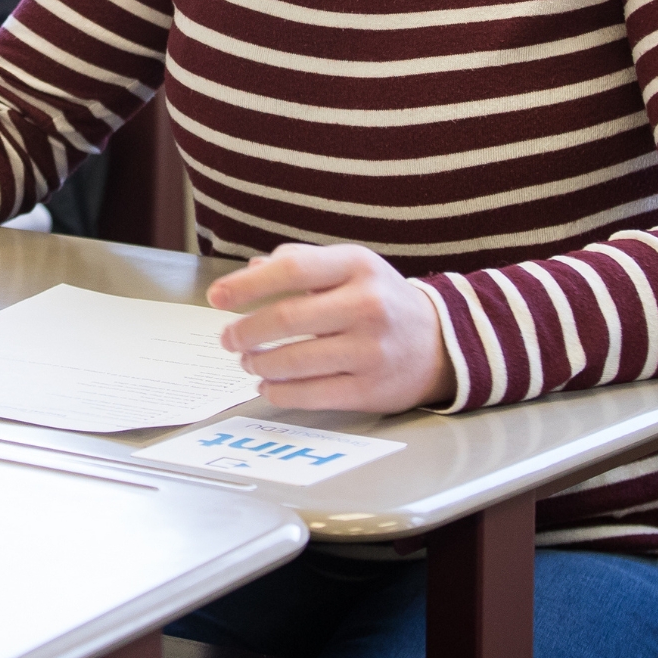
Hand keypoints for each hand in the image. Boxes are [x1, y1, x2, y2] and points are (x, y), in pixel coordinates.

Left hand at [207, 242, 452, 414]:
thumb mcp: (349, 267)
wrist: (440, 343)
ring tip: (249, 360)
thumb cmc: (380, 300)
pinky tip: (268, 384)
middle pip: (286, 317)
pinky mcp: (370, 389)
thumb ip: (300, 263)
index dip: (246, 284)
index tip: (217, 297)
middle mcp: (367, 305)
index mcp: (357, 265)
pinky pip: (311, 394)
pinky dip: (279, 391)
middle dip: (245, 331)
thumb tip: (249, 270)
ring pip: (294, 360)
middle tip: (228, 338)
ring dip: (259, 362)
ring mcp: (371, 350)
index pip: (291, 269)